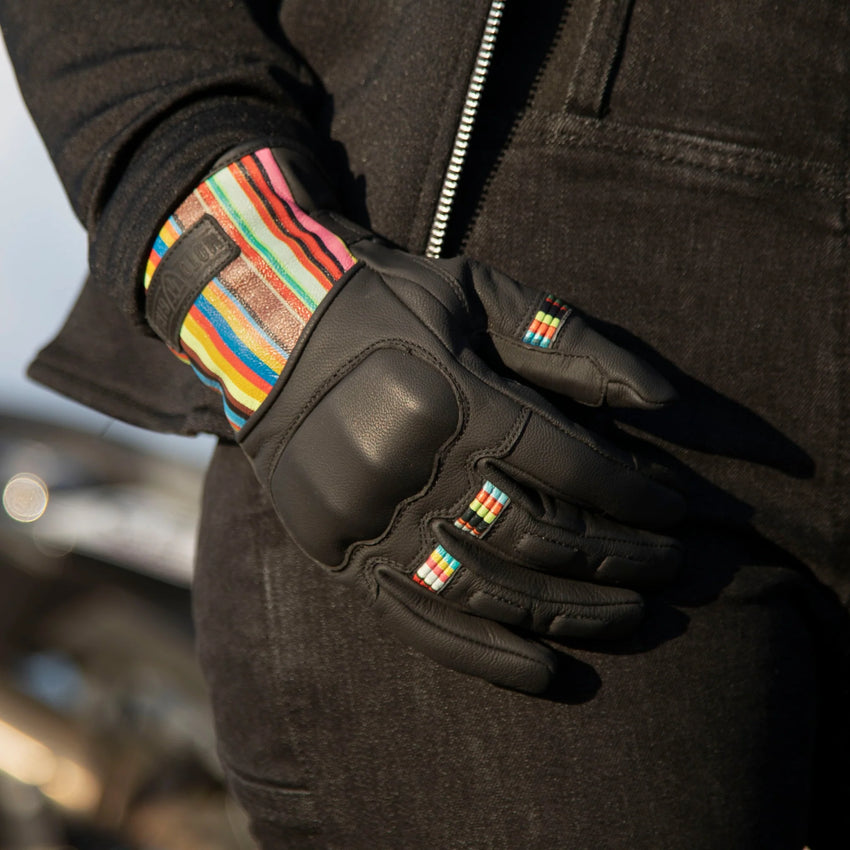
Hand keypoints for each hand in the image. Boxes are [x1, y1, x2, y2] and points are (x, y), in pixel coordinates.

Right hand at [145, 145, 684, 692]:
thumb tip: (666, 399)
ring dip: (568, 613)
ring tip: (631, 619)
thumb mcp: (478, 295)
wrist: (271, 329)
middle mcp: (407, 465)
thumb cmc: (389, 304)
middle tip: (668, 568)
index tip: (674, 511)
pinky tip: (545, 670)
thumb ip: (570, 341)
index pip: (564, 462)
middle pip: (534, 533)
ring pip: (486, 589)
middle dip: (617, 557)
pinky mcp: (340, 552)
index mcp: (447, 394)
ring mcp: (368, 518)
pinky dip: (485, 653)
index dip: (631, 492)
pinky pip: (418, 619)